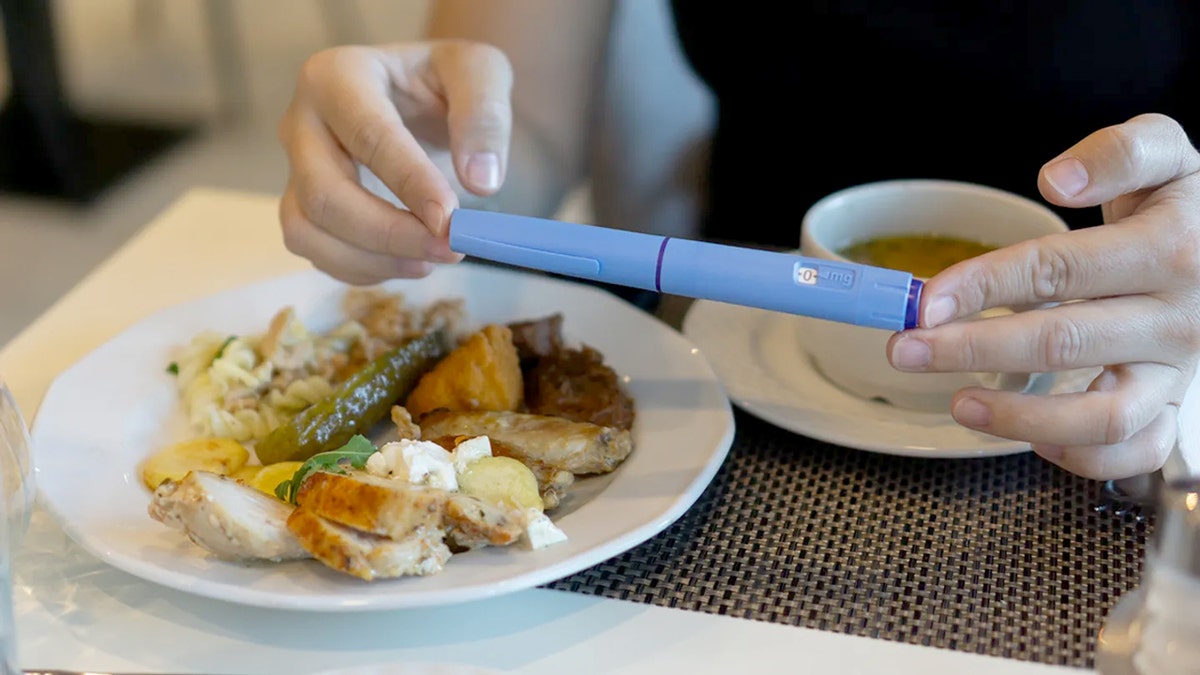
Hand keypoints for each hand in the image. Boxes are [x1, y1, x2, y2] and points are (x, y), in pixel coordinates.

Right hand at [277, 41, 513, 283]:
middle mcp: (301, 121)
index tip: (450, 221)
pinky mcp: (302, 206)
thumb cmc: (445, 81)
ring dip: (373, 260)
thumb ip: (485, 116)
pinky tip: (409, 261)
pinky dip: (364, 269)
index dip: (410, 185)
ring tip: (431, 260)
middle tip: (450, 250)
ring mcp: (295, 168)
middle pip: (324, 194)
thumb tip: (481, 182)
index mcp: (338, 76)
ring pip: (307, 231)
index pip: (369, 137)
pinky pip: (317, 252)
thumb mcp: (480, 73)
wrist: (422, 97)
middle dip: (389, 234)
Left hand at [887, 113, 1199, 479]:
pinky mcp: (1173, 406)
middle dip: (969, 349)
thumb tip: (1059, 179)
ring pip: (1101, 415)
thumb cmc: (1184, 206)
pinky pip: (1131, 452)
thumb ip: (1117, 154)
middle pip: (1060, 341)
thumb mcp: (1165, 155)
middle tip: (906, 350)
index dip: (982, 287)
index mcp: (1167, 251)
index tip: (925, 301)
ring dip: (1019, 418)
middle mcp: (1176, 319)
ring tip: (957, 404)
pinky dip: (1077, 456)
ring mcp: (1177, 371)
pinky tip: (1026, 436)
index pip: (1055, 271)